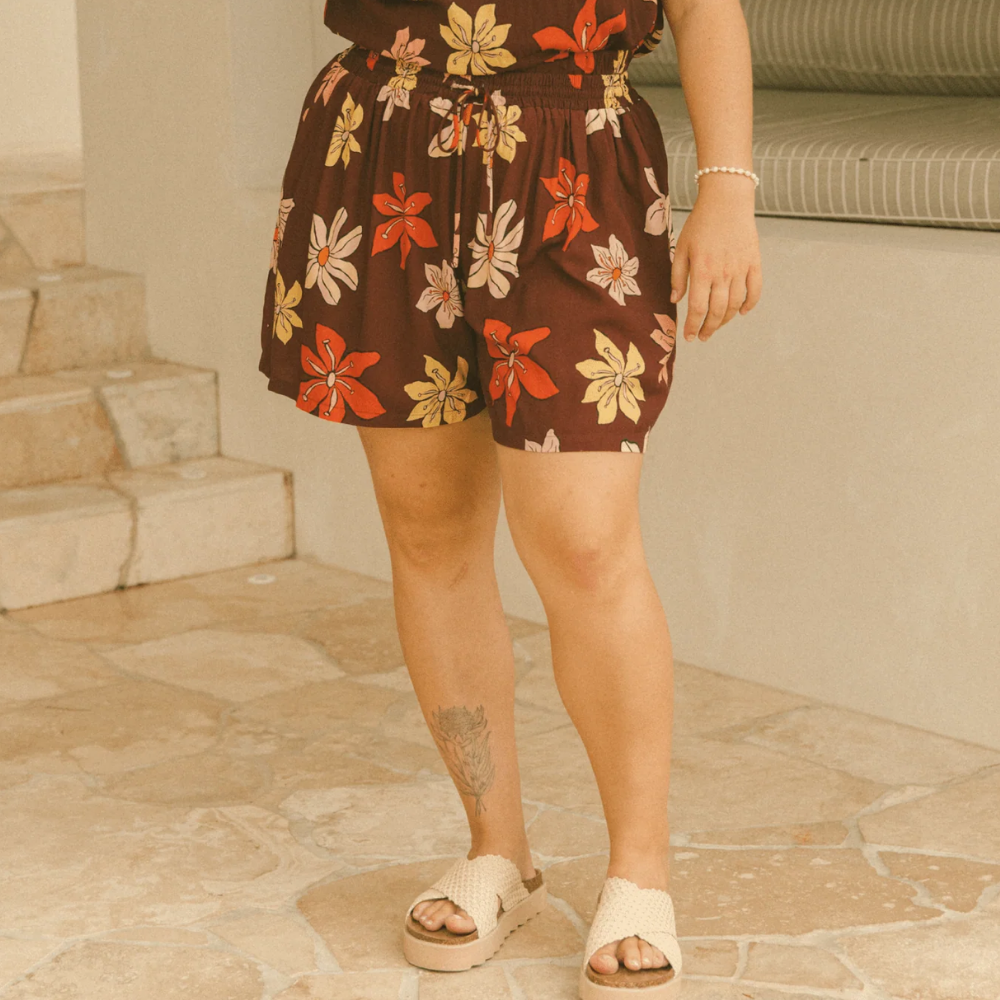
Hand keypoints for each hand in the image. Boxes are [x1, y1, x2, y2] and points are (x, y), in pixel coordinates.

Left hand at [669, 178, 761, 340]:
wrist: (726, 201)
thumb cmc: (700, 224)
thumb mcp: (682, 248)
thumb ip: (678, 276)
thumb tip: (675, 300)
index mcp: (702, 271)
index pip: (697, 308)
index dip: (693, 326)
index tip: (688, 337)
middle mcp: (722, 273)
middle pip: (717, 311)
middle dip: (709, 328)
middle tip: (702, 336)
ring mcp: (740, 269)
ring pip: (736, 304)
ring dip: (726, 320)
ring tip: (717, 326)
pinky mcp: (754, 262)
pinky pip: (755, 289)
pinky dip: (750, 304)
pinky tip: (743, 312)